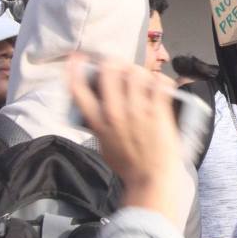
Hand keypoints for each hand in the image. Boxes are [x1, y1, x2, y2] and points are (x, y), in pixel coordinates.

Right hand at [67, 54, 191, 227]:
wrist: (152, 178)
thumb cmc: (130, 166)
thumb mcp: (105, 146)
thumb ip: (101, 127)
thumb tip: (101, 113)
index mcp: (98, 122)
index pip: (78, 90)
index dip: (74, 69)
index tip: (77, 58)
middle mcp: (116, 113)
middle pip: (109, 73)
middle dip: (114, 63)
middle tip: (119, 64)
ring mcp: (138, 111)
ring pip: (135, 74)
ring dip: (139, 70)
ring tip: (142, 74)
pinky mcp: (159, 112)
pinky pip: (159, 84)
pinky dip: (161, 79)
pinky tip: (161, 81)